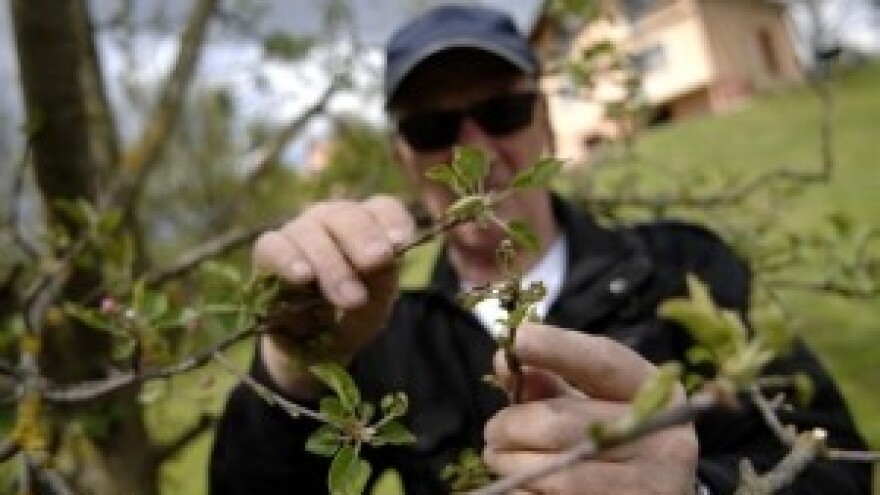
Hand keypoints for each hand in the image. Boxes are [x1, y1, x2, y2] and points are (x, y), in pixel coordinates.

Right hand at [252, 196, 414, 396]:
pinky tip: (303, 276)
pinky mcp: (269, 251)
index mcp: (367, 226)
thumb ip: (382, 281)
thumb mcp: (376, 304)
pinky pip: (272, 245)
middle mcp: (333, 220)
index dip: (392, 221)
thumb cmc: (351, 315)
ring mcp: (299, 231)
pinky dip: (287, 259)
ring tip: (350, 297)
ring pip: (311, 231)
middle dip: (363, 239)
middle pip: (347, 215)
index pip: (382, 208)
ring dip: (332, 264)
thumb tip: (383, 258)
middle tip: (377, 261)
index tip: (400, 242)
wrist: (313, 345)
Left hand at [483, 323, 697, 494]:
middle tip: (493, 431)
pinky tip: (525, 486)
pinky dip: (522, 492)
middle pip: (558, 422)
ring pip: (550, 472)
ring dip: (510, 464)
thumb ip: (551, 382)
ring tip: (502, 459)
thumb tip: (504, 361)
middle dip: (510, 425)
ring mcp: (647, 487)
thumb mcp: (596, 404)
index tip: (518, 338)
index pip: (604, 362)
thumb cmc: (618, 445)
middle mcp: (662, 442)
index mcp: (658, 396)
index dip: (558, 347)